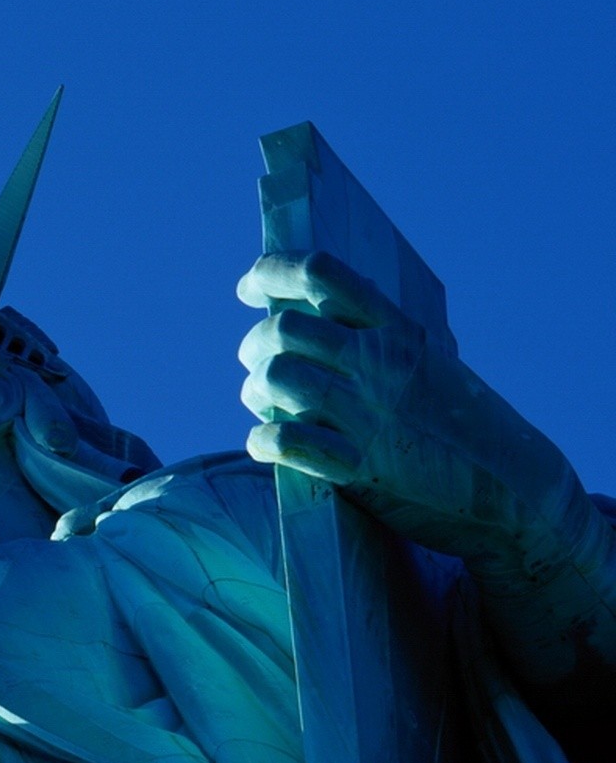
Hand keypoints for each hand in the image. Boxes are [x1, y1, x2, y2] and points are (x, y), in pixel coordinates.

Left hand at [236, 250, 585, 574]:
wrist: (513, 489)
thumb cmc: (461, 425)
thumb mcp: (429, 364)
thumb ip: (377, 339)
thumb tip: (311, 317)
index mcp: (397, 330)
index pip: (321, 273)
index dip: (271, 273)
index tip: (248, 289)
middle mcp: (379, 364)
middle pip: (282, 328)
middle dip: (254, 344)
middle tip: (256, 362)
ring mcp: (367, 414)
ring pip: (275, 377)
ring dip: (254, 391)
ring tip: (261, 404)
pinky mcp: (358, 467)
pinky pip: (283, 440)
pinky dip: (262, 440)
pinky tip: (266, 444)